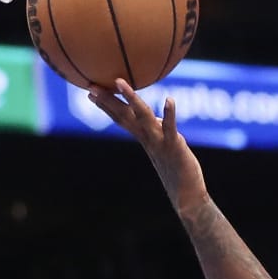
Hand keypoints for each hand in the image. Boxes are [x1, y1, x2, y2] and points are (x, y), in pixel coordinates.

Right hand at [86, 79, 206, 215]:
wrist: (187, 196)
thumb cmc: (178, 172)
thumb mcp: (164, 148)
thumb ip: (158, 133)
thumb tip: (157, 118)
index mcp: (144, 138)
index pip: (121, 118)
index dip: (106, 105)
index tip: (90, 91)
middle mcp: (148, 138)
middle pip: (124, 116)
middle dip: (108, 100)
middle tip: (91, 85)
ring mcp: (159, 142)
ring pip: (142, 117)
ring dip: (131, 99)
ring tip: (119, 82)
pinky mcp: (175, 146)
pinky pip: (171, 128)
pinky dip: (169, 114)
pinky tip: (169, 99)